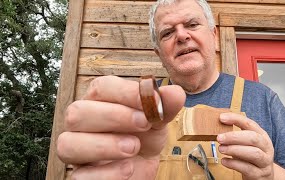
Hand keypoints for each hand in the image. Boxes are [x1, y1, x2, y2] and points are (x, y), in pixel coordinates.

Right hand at [56, 76, 184, 179]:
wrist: (143, 164)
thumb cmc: (145, 136)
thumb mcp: (158, 120)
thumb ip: (164, 106)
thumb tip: (176, 93)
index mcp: (99, 101)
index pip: (100, 87)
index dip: (126, 92)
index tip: (153, 100)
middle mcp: (82, 124)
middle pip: (76, 113)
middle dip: (113, 117)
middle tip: (144, 123)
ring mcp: (78, 150)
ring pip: (67, 144)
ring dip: (105, 145)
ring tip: (134, 148)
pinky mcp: (82, 175)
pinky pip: (79, 176)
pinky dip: (107, 173)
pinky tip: (129, 168)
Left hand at [217, 113, 273, 179]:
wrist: (264, 176)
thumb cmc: (250, 156)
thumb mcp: (246, 143)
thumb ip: (236, 135)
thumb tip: (219, 125)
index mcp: (262, 136)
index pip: (250, 124)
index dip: (236, 119)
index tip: (221, 118)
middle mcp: (266, 147)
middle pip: (253, 138)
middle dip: (234, 137)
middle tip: (219, 138)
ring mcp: (265, 162)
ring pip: (254, 154)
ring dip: (234, 150)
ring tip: (221, 149)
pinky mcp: (259, 174)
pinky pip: (248, 168)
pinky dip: (234, 164)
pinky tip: (224, 161)